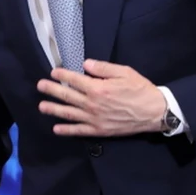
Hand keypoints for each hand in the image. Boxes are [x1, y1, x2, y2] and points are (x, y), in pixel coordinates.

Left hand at [37, 59, 165, 136]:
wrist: (156, 112)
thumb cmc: (140, 89)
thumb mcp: (124, 72)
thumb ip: (103, 68)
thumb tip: (84, 63)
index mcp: (98, 87)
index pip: (74, 79)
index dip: (62, 74)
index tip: (53, 72)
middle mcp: (93, 104)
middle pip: (67, 95)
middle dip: (52, 90)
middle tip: (39, 86)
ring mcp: (95, 118)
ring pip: (69, 113)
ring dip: (54, 109)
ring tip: (41, 106)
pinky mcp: (100, 130)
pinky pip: (80, 131)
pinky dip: (67, 130)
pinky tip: (56, 129)